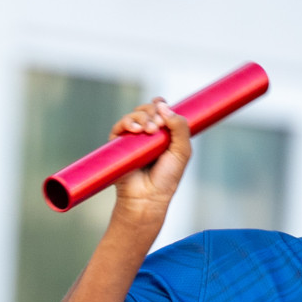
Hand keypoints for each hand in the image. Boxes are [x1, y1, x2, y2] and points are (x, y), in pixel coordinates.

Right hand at [109, 99, 190, 222]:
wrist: (148, 197)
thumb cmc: (167, 178)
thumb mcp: (182, 151)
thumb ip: (180, 127)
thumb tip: (163, 106)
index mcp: (164, 134)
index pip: (161, 110)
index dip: (161, 104)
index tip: (162, 105)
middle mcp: (147, 134)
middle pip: (148, 109)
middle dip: (153, 112)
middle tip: (158, 126)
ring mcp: (133, 139)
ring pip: (134, 115)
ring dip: (142, 117)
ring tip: (149, 130)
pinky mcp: (118, 145)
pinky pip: (120, 126)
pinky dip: (128, 123)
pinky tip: (136, 130)